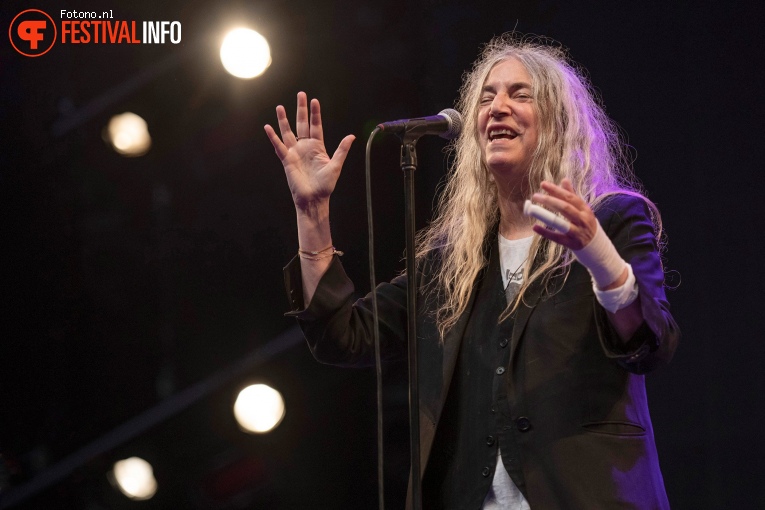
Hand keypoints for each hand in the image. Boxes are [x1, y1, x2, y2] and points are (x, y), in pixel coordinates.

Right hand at [264, 91, 354, 212]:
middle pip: (302, 124)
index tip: (314, 100)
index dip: (315, 114)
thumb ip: (342, 150)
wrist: (314, 199)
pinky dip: (273, 137)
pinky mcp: (287, 160)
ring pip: (288, 132)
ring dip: (284, 120)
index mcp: (318, 147)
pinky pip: (278, 146)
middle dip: (301, 109)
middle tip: (300, 94)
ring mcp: (295, 153)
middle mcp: (305, 147)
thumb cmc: (326, 185)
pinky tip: (268, 127)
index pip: (316, 126)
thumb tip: (352, 136)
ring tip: (280, 107)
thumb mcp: (336, 166)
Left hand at [530, 178, 598, 250]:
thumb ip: (572, 195)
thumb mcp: (583, 209)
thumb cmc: (586, 224)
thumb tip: (564, 179)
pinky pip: (557, 238)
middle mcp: (582, 219)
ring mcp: (578, 232)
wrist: (597, 247)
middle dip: (550, 200)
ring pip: (561, 222)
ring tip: (533, 209)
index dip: (556, 190)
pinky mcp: (572, 244)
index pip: (570, 197)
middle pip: (565, 208)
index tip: (543, 184)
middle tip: (535, 196)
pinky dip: (546, 232)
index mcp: (585, 209)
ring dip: (546, 215)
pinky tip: (535, 227)